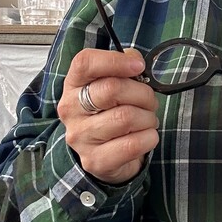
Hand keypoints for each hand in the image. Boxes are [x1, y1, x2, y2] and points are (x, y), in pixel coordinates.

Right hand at [60, 47, 158, 184]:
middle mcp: (71, 109)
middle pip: (112, 89)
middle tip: (150, 101)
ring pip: (126, 117)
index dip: (116, 61)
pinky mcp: (95, 160)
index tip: (139, 67)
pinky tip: (146, 136)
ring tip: (146, 120)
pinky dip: (149, 137)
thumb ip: (125, 64)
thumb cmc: (112, 110)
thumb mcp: (115, 82)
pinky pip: (132, 144)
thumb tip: (135, 62)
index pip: (85, 62)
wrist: (105, 154)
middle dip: (143, 93)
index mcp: (74, 84)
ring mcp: (80, 137)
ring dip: (148, 117)